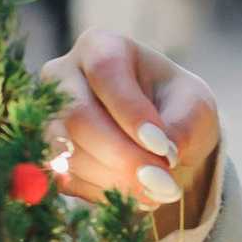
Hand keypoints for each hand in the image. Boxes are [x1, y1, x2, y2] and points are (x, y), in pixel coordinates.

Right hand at [39, 29, 220, 233]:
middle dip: (122, 156)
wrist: (160, 138)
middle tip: (163, 183)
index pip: (105, 72)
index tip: (164, 148)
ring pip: (67, 153)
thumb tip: (161, 154)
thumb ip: (182, 125)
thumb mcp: (195, 107)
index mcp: (102, 46)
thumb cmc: (178, 108)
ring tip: (158, 192)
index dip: (131, 113)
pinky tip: (136, 196)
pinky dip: (103, 193)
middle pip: (77, 116)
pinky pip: (65, 180)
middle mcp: (62, 75)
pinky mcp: (46, 154)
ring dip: (115, 180)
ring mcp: (47, 116)